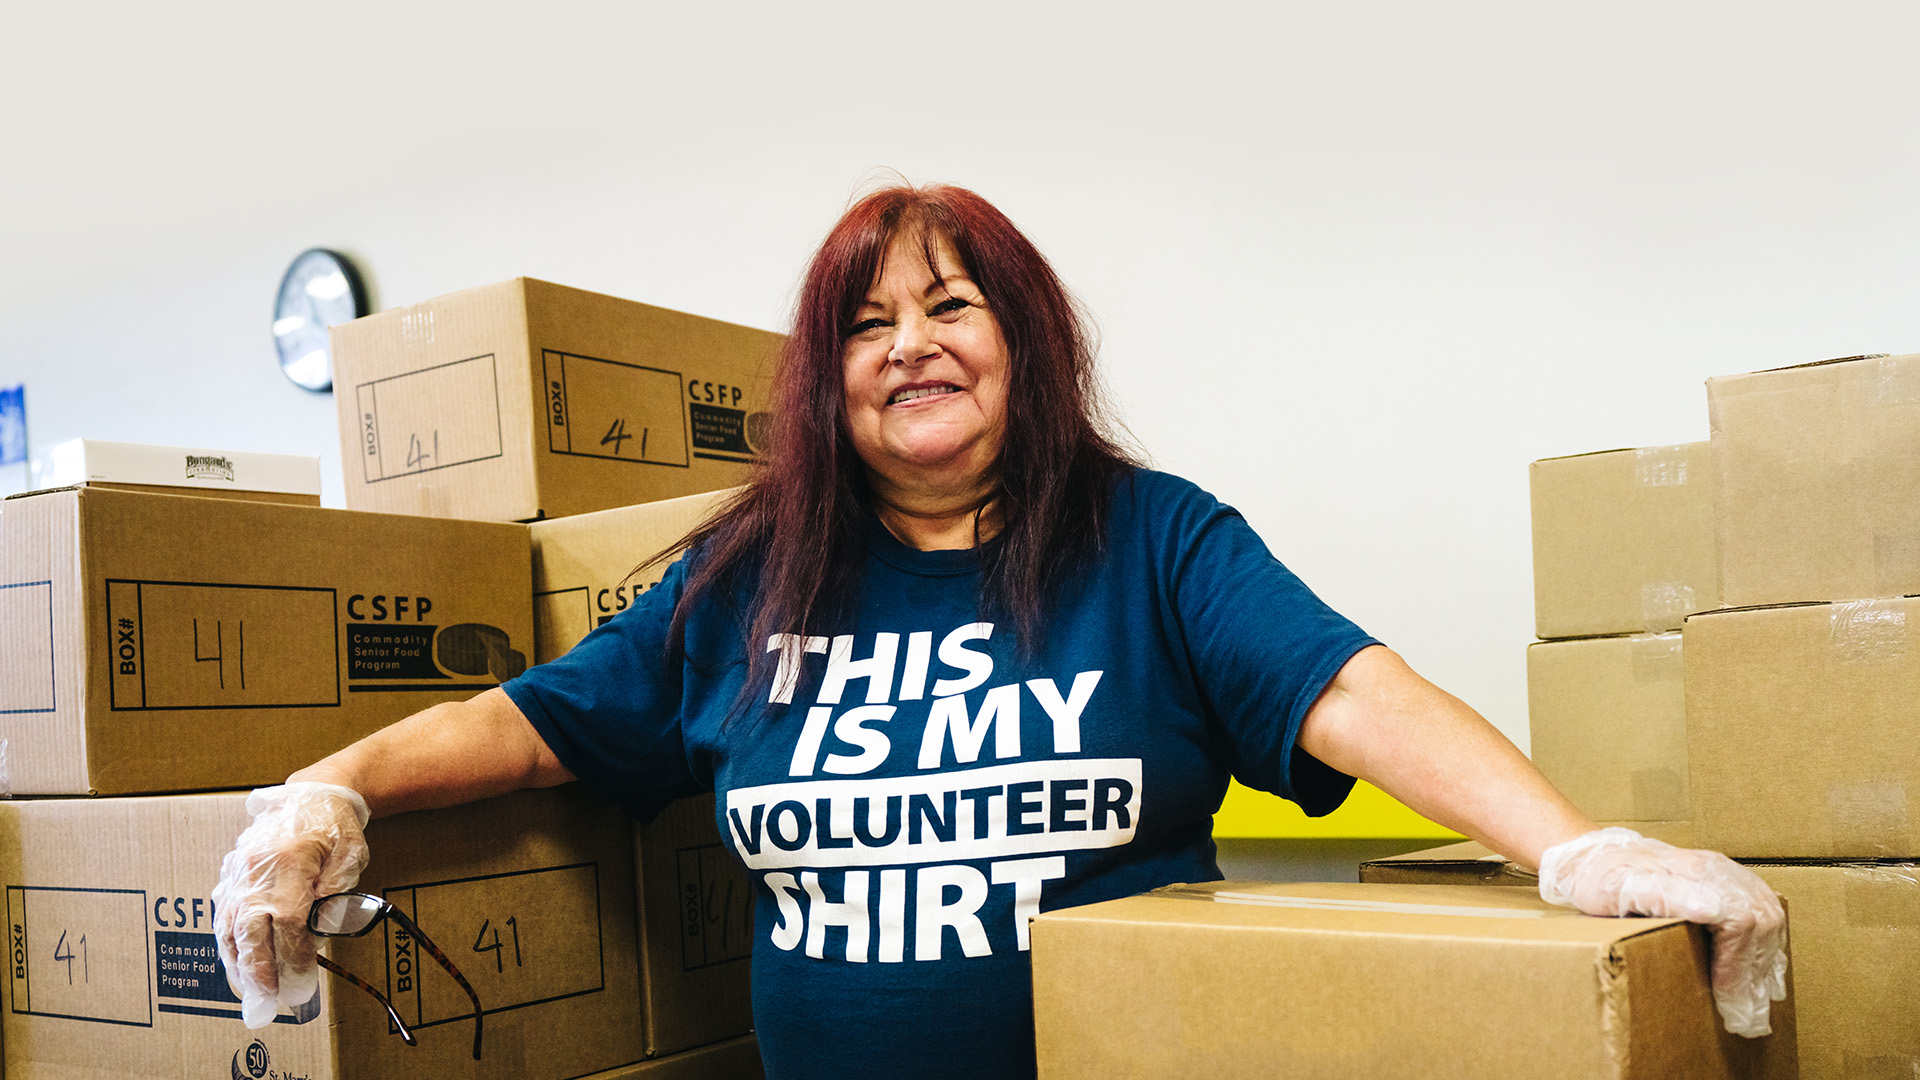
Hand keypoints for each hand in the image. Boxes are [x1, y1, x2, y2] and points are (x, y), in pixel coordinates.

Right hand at [212, 782, 371, 1027]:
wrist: (313, 793)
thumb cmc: (337, 827)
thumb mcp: (351, 856)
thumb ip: (335, 893)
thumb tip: (316, 932)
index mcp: (291, 860)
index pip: (287, 920)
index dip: (291, 956)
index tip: (299, 983)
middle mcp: (258, 867)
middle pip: (252, 928)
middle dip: (260, 970)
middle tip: (269, 1002)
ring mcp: (239, 869)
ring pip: (231, 925)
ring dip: (239, 963)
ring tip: (249, 993)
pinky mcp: (231, 872)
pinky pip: (223, 914)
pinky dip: (228, 943)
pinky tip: (235, 964)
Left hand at [1537, 827, 1786, 1037]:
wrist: (1593, 857)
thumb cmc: (1600, 881)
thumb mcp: (1619, 890)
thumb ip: (1665, 897)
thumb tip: (1713, 910)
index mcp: (1693, 872)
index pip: (1741, 921)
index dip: (1738, 962)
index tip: (1725, 993)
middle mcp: (1715, 868)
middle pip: (1763, 920)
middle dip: (1756, 967)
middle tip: (1742, 1006)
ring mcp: (1722, 870)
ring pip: (1768, 914)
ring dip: (1765, 957)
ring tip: (1753, 993)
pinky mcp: (1723, 876)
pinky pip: (1762, 907)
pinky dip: (1764, 940)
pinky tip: (1755, 965)